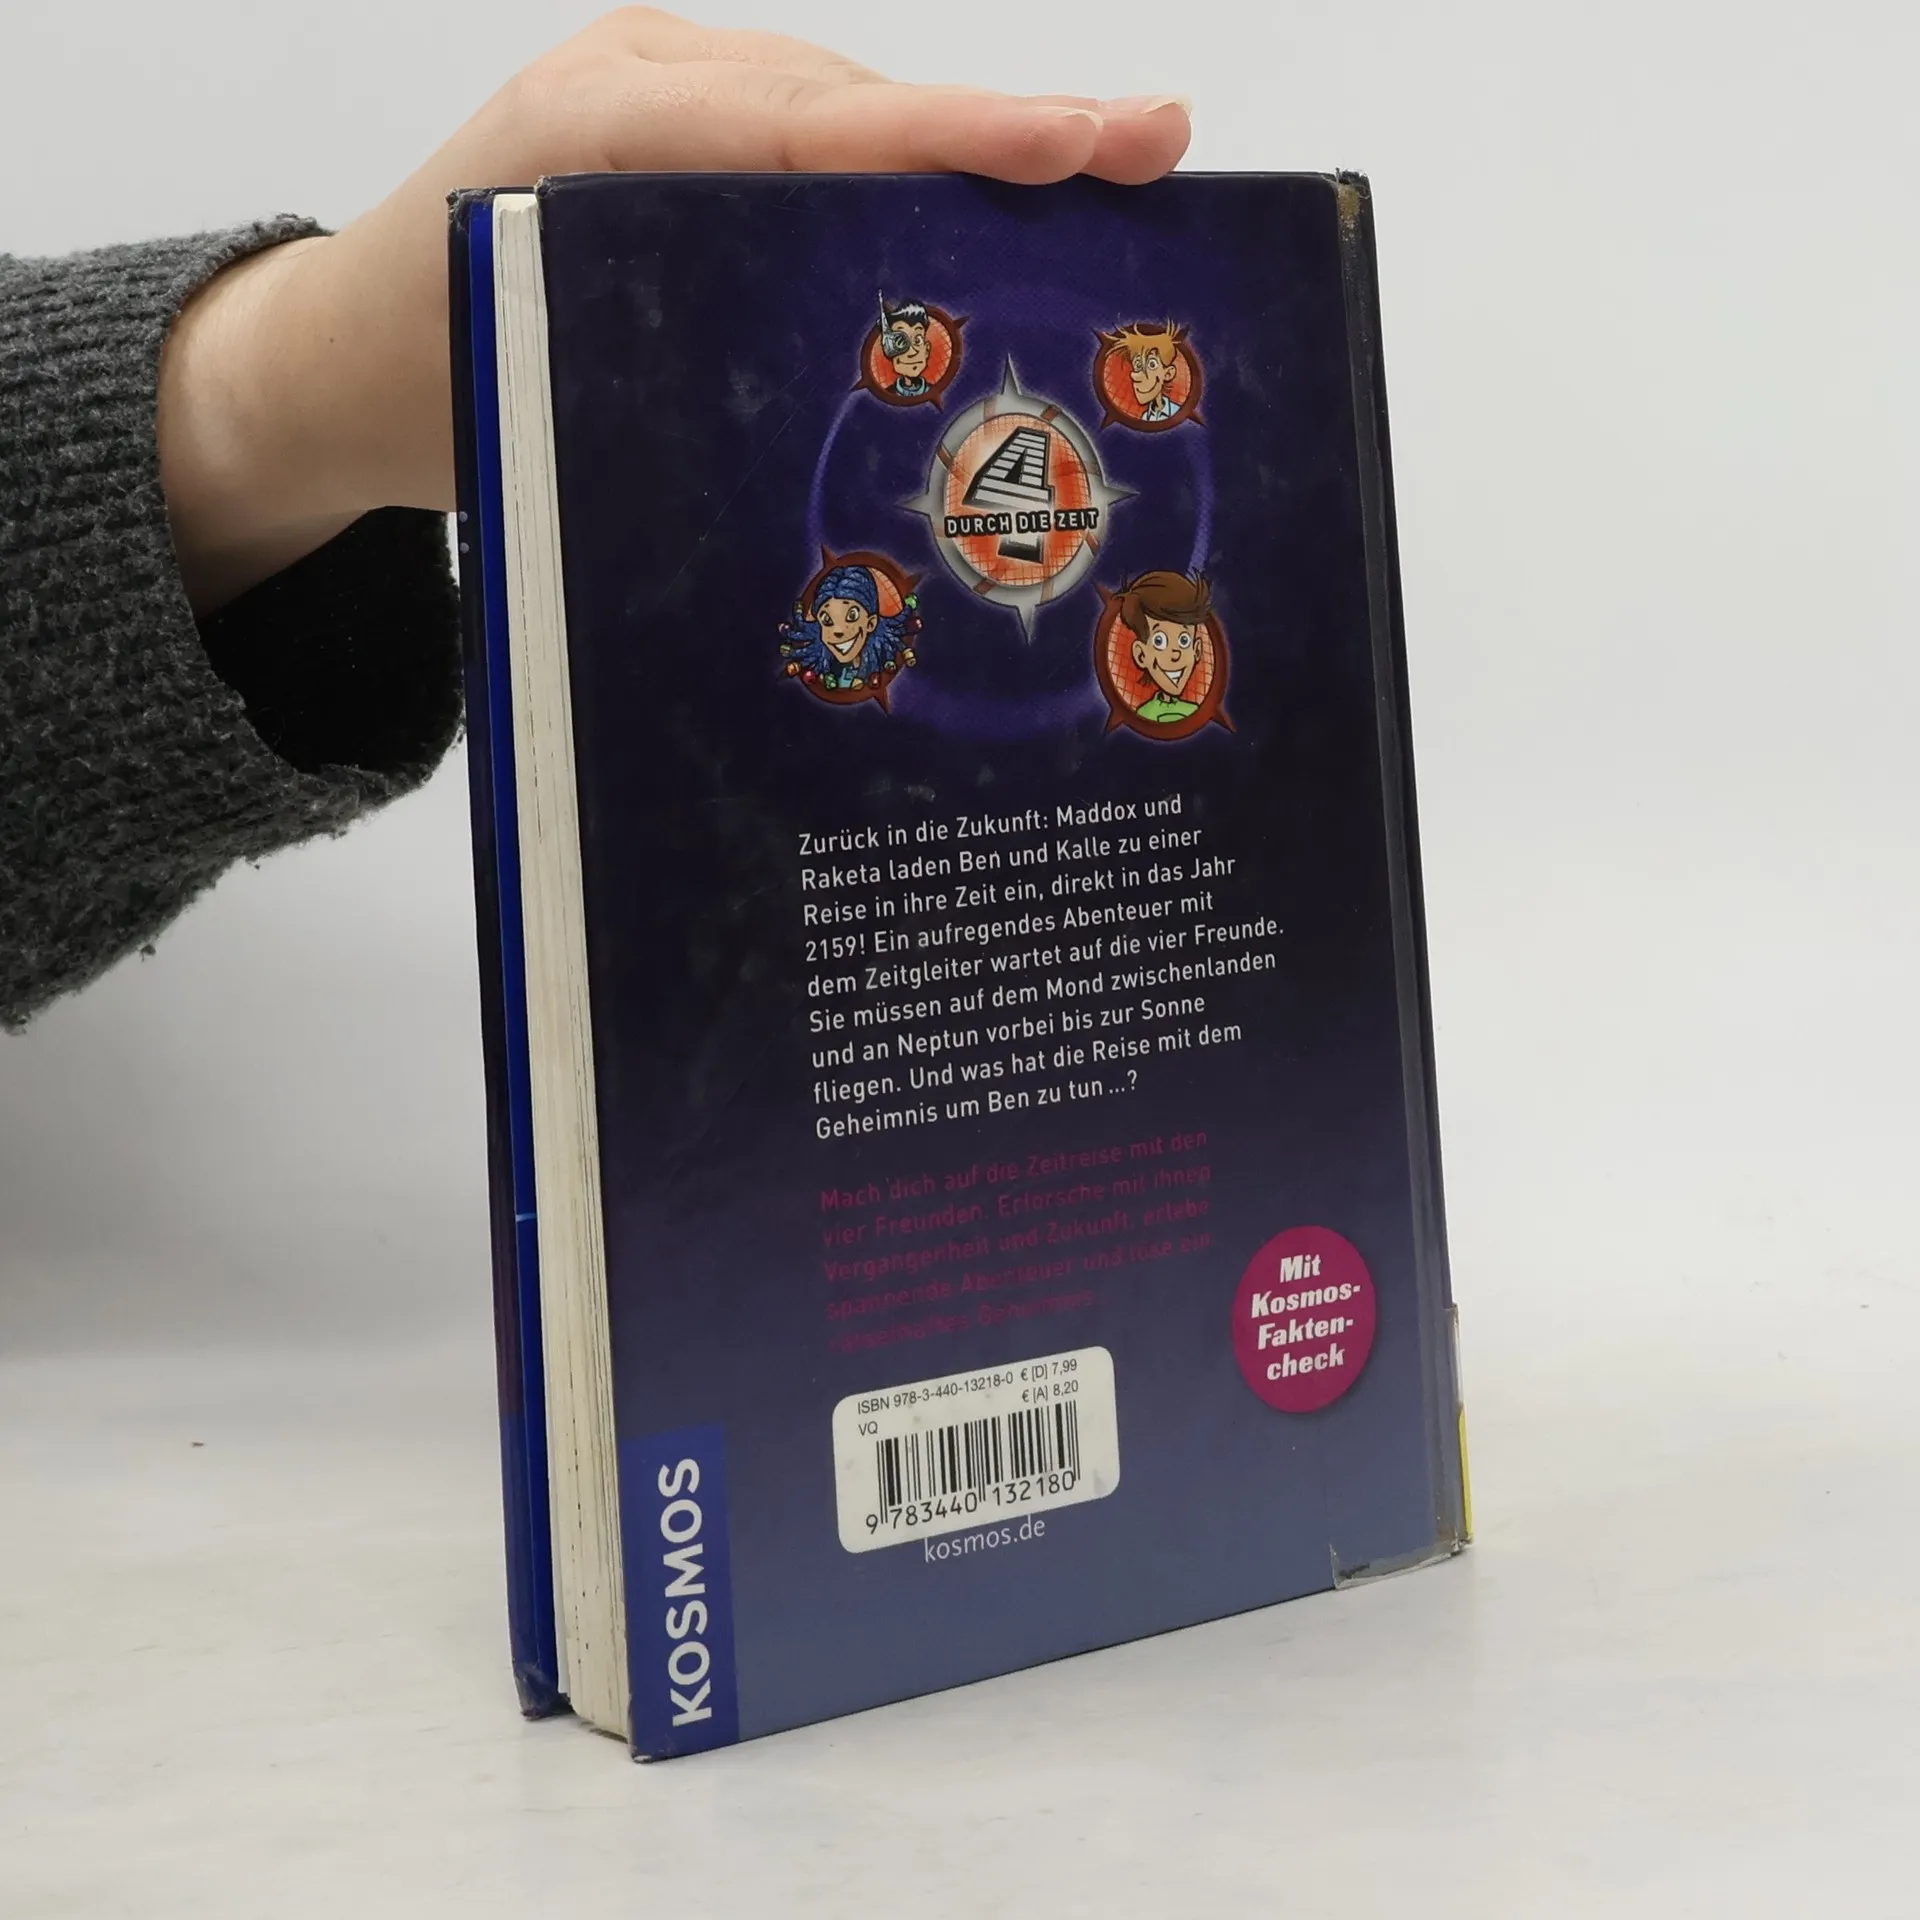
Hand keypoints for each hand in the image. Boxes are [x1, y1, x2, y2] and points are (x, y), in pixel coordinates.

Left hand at [158, 8, 1191, 612]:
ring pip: (854, 128)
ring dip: (976, 166)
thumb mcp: (531, 395)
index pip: (810, 125)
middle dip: (1008, 133)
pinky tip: (1001, 229)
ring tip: (1111, 187)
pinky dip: (911, 194)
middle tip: (1151, 148)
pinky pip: (821, 160)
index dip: (953, 140)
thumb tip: (846, 460)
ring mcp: (671, 105)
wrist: (335, 361)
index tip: (1079, 147)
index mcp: (601, 125)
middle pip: (860, 107)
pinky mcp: (692, 150)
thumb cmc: (417, 381)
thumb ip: (663, 389)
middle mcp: (647, 85)